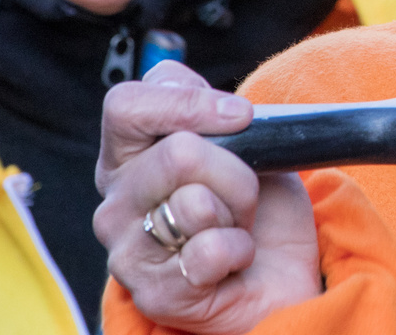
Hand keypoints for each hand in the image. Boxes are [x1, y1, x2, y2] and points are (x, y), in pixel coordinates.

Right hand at [94, 61, 320, 333]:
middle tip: (243, 195)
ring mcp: (127, 251)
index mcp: (129, 155)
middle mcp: (116, 202)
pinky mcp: (153, 294)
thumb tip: (230, 112)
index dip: (188, 103)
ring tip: (233, 228)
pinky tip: (231, 262)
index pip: (126, 105)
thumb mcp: (251, 144)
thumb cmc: (259, 206)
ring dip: (238, 214)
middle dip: (236, 171)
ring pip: (196, 203)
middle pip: (179, 153)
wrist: (279, 275)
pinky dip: (239, 252)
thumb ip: (222, 116)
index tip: (241, 116)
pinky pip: (210, 251)